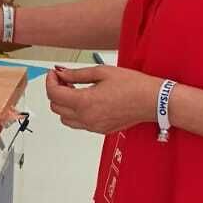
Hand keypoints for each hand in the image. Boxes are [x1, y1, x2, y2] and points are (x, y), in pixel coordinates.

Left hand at [45, 65, 161, 133]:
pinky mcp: (100, 130)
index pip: (54, 94)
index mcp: (85, 102)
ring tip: (75, 90)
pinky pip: (78, 124)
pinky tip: (85, 100)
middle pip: (56, 107)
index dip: (50, 81)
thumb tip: (61, 74)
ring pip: (64, 119)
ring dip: (64, 105)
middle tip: (65, 79)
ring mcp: (93, 126)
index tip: (54, 73)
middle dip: (56, 91)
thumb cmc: (133, 85)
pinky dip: (75, 113)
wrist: (152, 101)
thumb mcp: (102, 72)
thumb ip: (77, 74)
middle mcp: (86, 118)